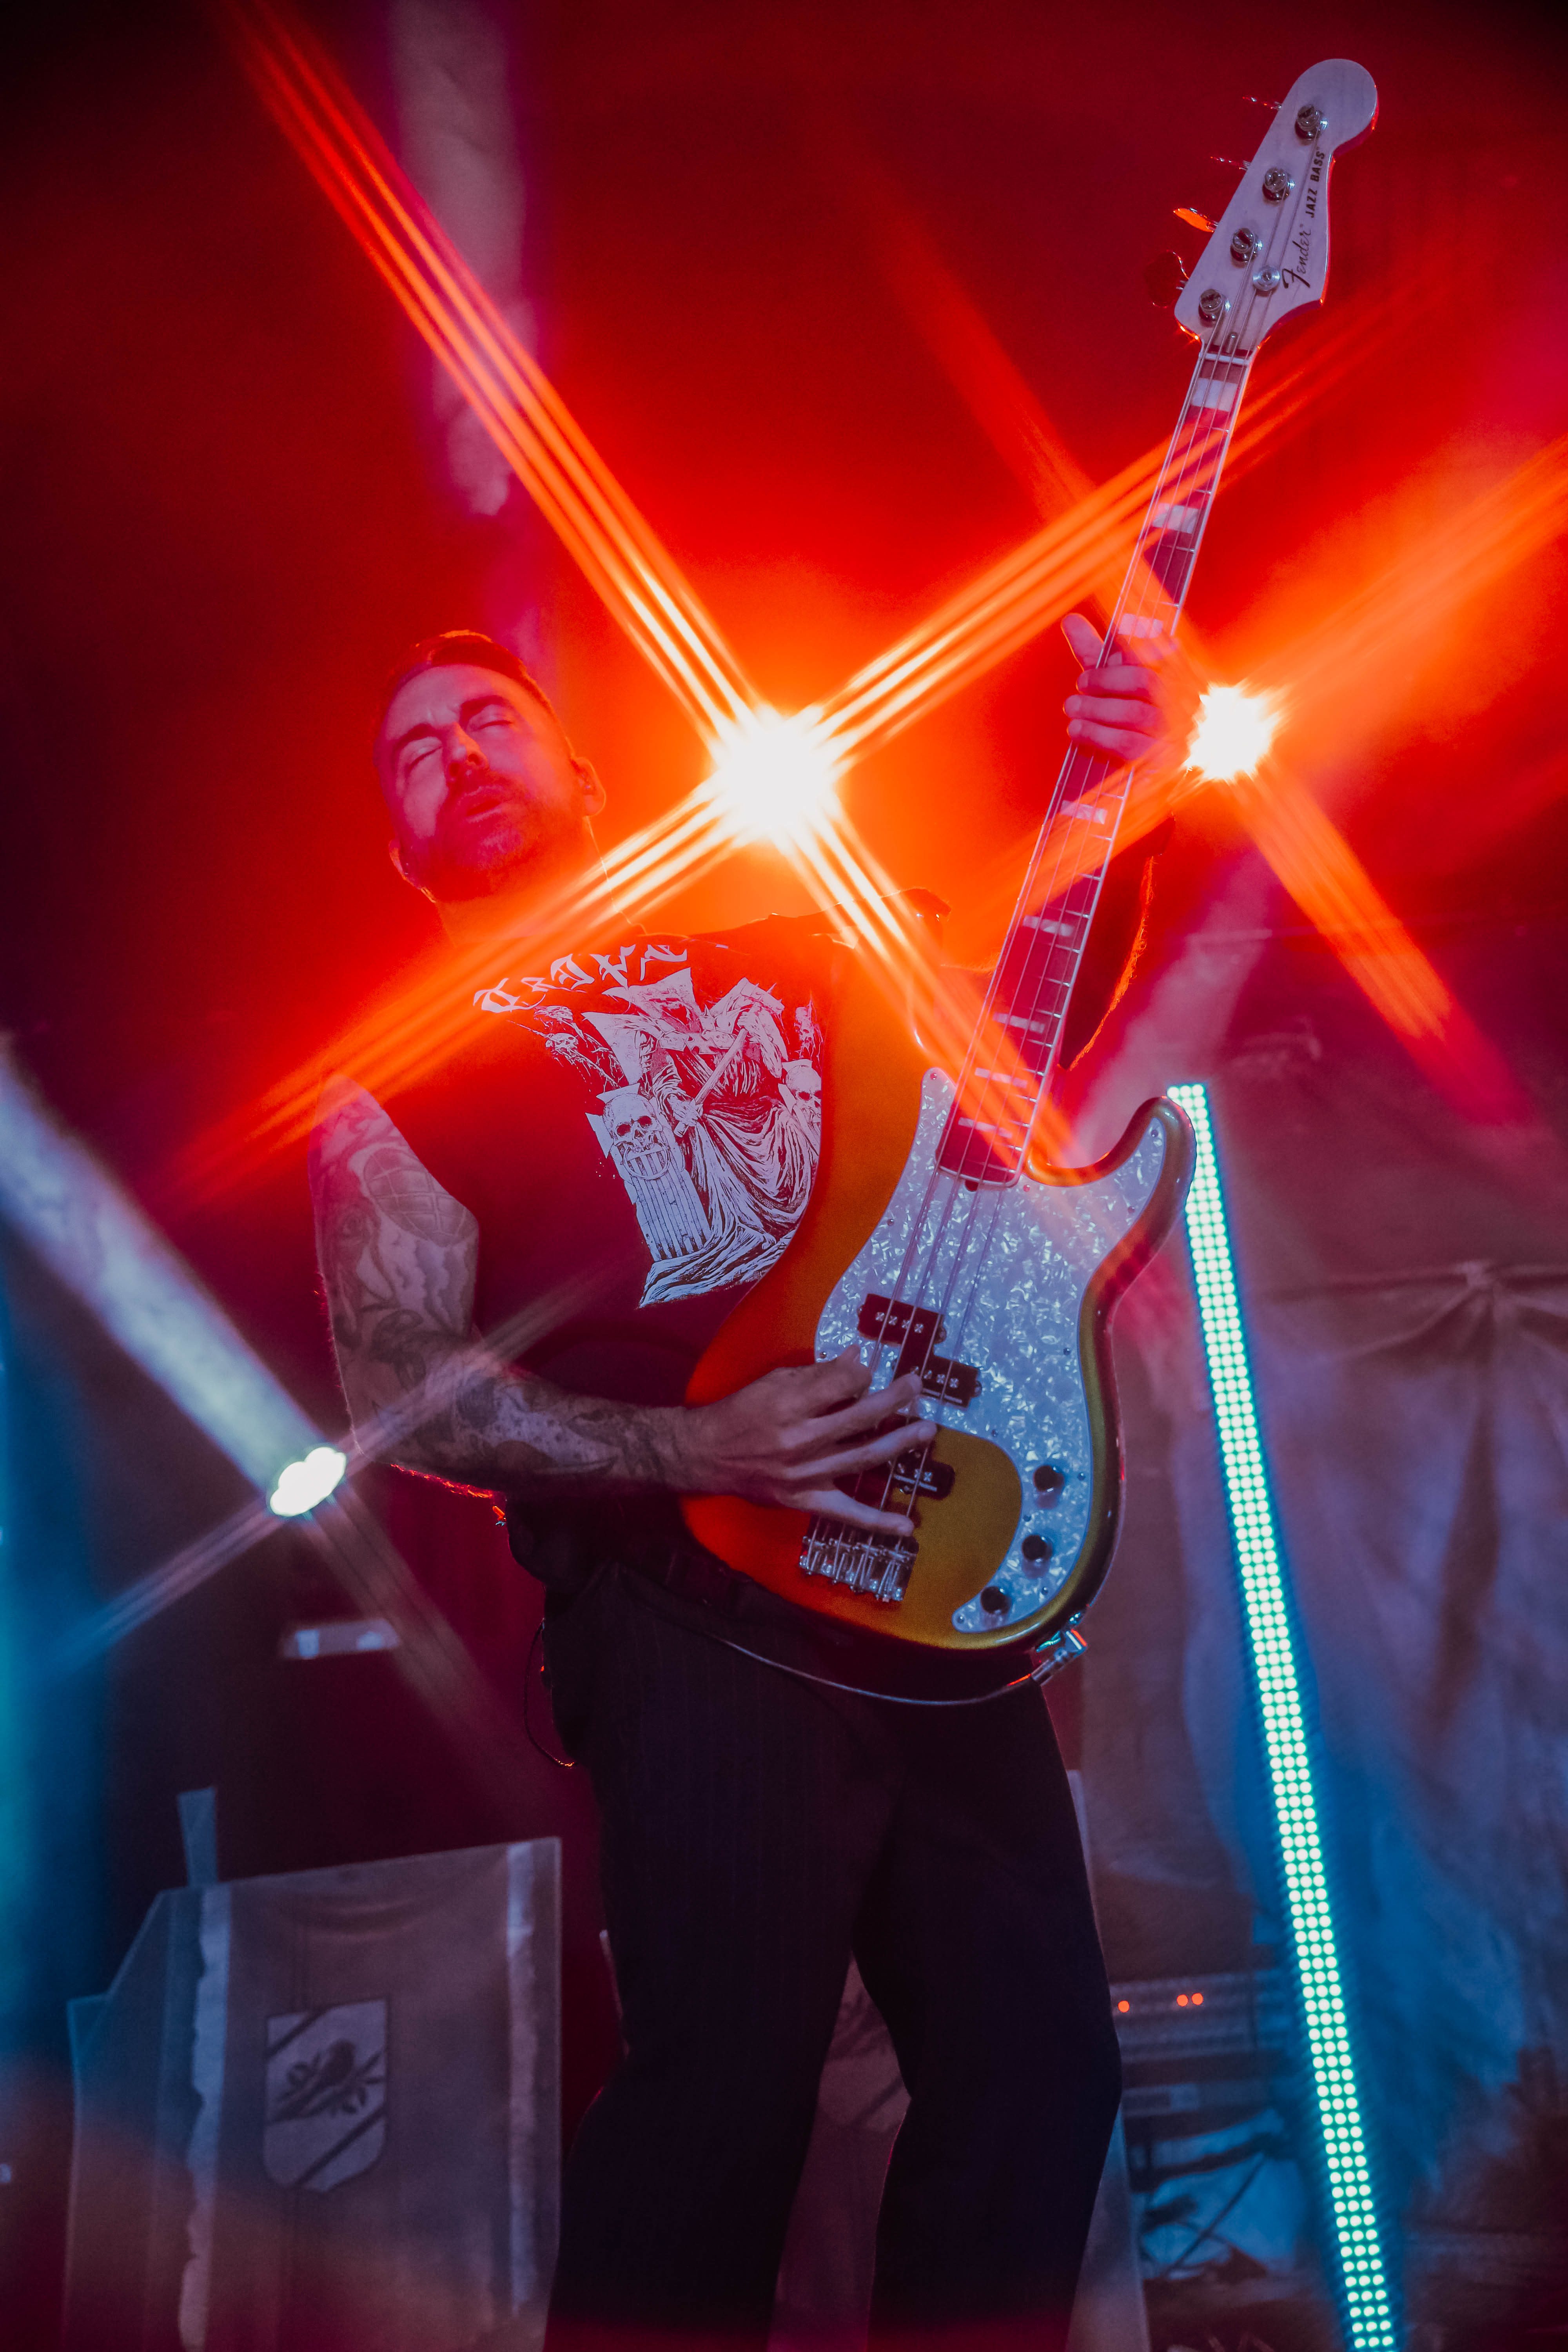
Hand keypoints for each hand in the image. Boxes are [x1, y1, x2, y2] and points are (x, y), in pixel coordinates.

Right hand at [674, 1348, 935, 1536]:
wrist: (707, 1454)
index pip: (844, 1383)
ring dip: (899, 1443)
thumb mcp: (773, 1380)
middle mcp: (801, 1438)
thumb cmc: (741, 1411)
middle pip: (861, 1417)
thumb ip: (818, 1373)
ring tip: (927, 1430)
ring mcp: (806, 1473)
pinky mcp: (805, 1499)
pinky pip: (847, 1513)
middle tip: (918, 1387)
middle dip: (895, 1400)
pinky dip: (877, 1522)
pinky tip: (906, 1526)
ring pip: (863, 1457)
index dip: (862, 1374)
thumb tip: (858, 1358)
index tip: (866, 1372)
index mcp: (790, 1402)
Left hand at [1061, 610, 1199, 768]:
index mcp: (1184, 676)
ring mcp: (1179, 736)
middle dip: (1107, 679)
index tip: (1119, 627)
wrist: (1151, 776)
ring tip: (1072, 708)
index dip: (1143, 639)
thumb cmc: (1131, 721)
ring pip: (1136, 715)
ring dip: (1096, 709)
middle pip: (1146, 682)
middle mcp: (1188, 704)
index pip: (1165, 651)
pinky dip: (1096, 735)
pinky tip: (1076, 730)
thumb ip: (1097, 654)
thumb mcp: (1115, 685)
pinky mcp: (1165, 764)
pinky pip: (1127, 746)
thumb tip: (1070, 619)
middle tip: (1080, 683)